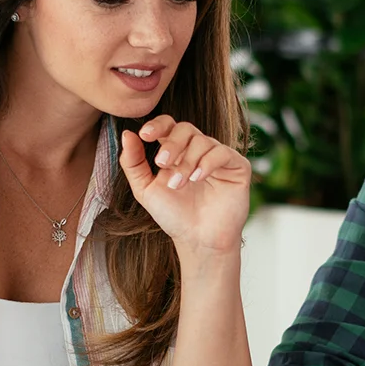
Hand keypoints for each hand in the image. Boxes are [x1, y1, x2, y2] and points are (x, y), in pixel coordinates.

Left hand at [120, 116, 250, 257]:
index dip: (157, 125)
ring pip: (202, 142)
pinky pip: (222, 152)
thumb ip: (133, 163)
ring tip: (178, 184)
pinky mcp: (237, 167)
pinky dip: (207, 163)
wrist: (198, 240)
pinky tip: (198, 179)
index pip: (169, 126)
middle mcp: (199, 151)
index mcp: (177, 152)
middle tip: (161, 164)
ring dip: (187, 162)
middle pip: (185, 129)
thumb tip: (127, 134)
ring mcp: (219, 157)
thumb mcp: (145, 190)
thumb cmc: (174, 217)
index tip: (144, 135)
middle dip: (172, 144)